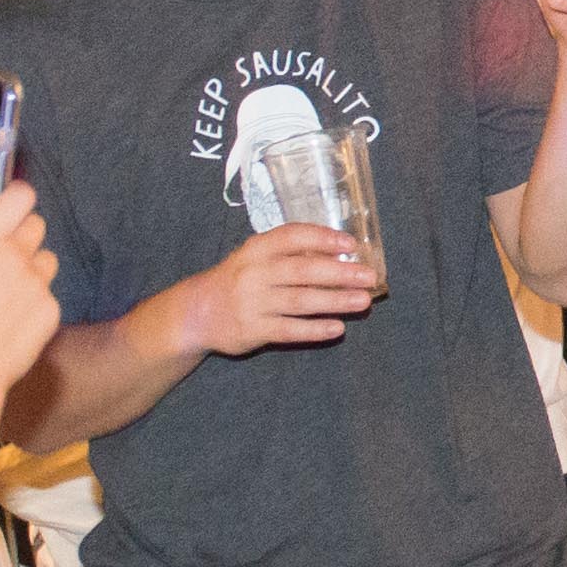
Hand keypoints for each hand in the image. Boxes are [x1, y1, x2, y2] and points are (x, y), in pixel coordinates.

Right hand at [0, 179, 59, 396]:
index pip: (20, 196)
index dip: (16, 196)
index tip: (7, 205)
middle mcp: (18, 257)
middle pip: (37, 225)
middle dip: (21, 232)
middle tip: (0, 254)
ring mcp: (38, 284)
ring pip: (47, 260)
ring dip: (31, 266)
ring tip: (6, 289)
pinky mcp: (51, 311)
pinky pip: (48, 295)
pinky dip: (34, 301)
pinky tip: (11, 319)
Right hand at [178, 218, 378, 355]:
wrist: (197, 312)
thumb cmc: (238, 279)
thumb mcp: (255, 257)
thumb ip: (289, 254)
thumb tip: (339, 254)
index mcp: (257, 248)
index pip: (293, 237)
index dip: (323, 239)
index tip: (351, 245)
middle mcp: (254, 273)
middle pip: (303, 271)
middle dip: (339, 273)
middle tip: (369, 276)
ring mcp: (252, 302)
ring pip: (300, 301)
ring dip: (334, 301)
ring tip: (362, 301)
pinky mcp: (252, 329)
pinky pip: (289, 330)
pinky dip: (314, 329)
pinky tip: (337, 328)